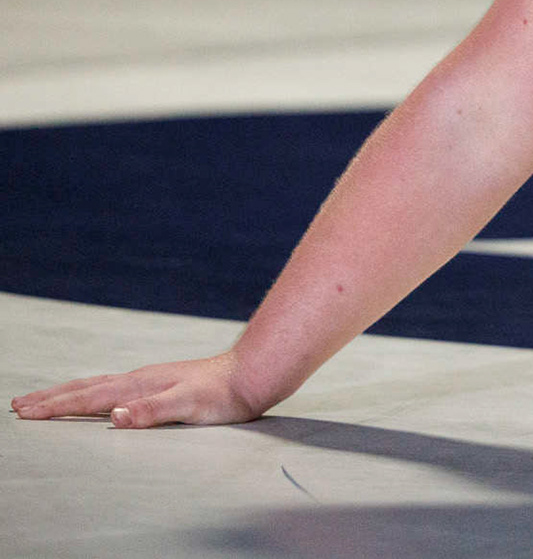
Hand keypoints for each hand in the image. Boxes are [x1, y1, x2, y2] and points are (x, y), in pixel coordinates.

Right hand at [11, 352, 263, 427]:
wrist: (252, 374)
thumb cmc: (223, 394)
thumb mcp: (189, 406)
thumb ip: (152, 411)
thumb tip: (114, 416)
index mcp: (140, 385)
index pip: (88, 397)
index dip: (55, 406)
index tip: (23, 412)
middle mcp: (140, 379)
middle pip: (86, 387)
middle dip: (51, 397)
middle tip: (17, 403)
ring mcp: (150, 379)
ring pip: (99, 385)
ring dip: (69, 392)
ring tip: (45, 397)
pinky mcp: (161, 383)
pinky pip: (116, 386)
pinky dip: (94, 391)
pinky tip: (98, 396)